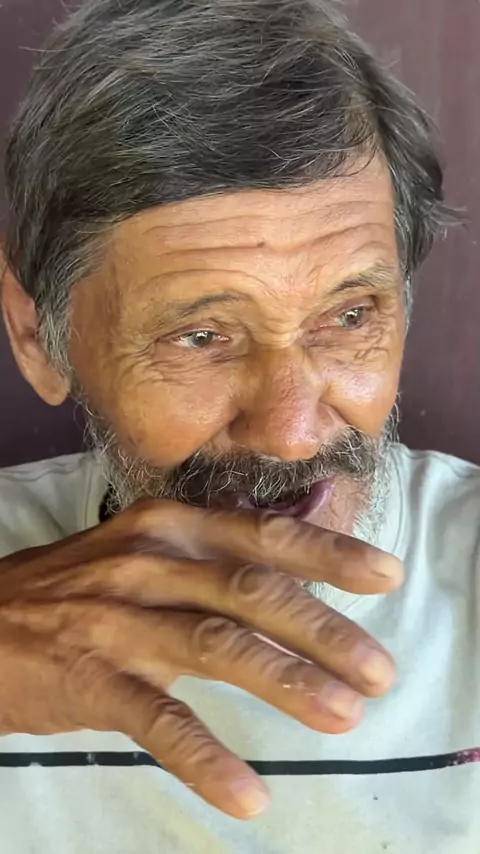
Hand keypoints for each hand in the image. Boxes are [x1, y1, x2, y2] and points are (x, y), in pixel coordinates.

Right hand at [0, 500, 402, 818]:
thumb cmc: (78, 588)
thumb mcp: (148, 549)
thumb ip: (222, 550)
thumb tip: (305, 546)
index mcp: (170, 526)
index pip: (261, 535)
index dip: (327, 554)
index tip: (384, 574)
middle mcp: (149, 562)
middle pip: (250, 591)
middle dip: (322, 630)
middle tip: (378, 669)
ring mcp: (117, 620)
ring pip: (216, 646)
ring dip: (286, 682)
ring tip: (343, 716)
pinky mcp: (89, 678)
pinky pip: (157, 721)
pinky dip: (204, 758)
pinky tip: (247, 792)